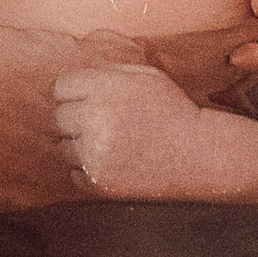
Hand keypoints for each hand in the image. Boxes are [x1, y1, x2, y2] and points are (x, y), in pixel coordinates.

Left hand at [56, 59, 207, 192]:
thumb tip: (71, 81)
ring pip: (63, 147)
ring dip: (79, 145)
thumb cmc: (174, 110)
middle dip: (75, 118)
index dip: (73, 92)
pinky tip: (114, 162)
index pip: (60, 87)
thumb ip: (106, 74)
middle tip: (101, 122)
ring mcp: (94, 153)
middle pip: (58, 117)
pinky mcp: (98, 182)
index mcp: (105, 89)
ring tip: (111, 144)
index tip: (86, 99)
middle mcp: (94, 119)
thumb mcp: (145, 76)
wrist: (200, 154)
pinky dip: (88, 169)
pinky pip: (74, 173)